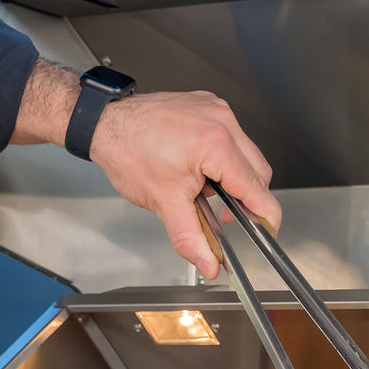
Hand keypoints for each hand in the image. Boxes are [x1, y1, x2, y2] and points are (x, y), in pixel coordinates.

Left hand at [10, 61, 280, 278]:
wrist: (104, 123)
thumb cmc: (128, 153)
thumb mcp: (163, 203)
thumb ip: (191, 238)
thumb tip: (210, 264)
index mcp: (216, 146)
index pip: (258, 190)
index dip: (264, 218)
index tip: (264, 233)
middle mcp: (223, 122)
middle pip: (259, 172)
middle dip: (246, 198)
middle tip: (222, 214)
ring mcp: (217, 109)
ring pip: (247, 154)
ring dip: (233, 176)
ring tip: (203, 187)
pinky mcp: (209, 104)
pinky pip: (231, 136)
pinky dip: (221, 156)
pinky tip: (198, 166)